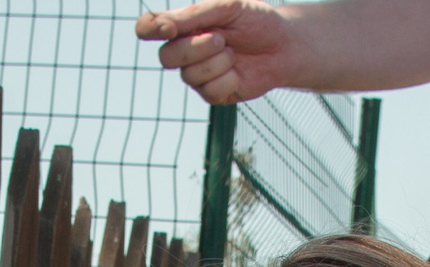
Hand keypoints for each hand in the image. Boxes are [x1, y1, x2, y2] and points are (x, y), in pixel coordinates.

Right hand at [136, 1, 300, 103]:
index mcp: (182, 25)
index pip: (147, 28)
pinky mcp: (212, 94)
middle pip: (165, 58)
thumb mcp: (226, 7)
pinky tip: (238, 71)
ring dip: (218, 62)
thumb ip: (194, 15)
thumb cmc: (255, 21)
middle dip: (195, 49)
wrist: (283, 46)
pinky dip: (228, 79)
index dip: (148, 30)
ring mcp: (197, 75)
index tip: (168, 28)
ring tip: (233, 53)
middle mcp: (184, 51)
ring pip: (189, 76)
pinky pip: (209, 91)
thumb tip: (164, 27)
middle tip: (222, 38)